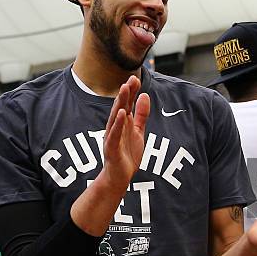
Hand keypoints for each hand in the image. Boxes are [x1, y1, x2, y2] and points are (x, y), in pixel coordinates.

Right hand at [101, 75, 149, 191]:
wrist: (119, 177)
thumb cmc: (127, 154)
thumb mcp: (138, 131)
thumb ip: (141, 115)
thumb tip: (145, 95)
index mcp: (123, 123)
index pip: (127, 103)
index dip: (131, 92)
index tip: (135, 78)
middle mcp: (116, 127)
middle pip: (120, 107)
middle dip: (125, 93)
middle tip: (130, 79)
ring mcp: (112, 137)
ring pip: (115, 117)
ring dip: (120, 103)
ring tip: (125, 90)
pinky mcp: (111, 148)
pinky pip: (114, 134)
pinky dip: (118, 124)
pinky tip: (122, 114)